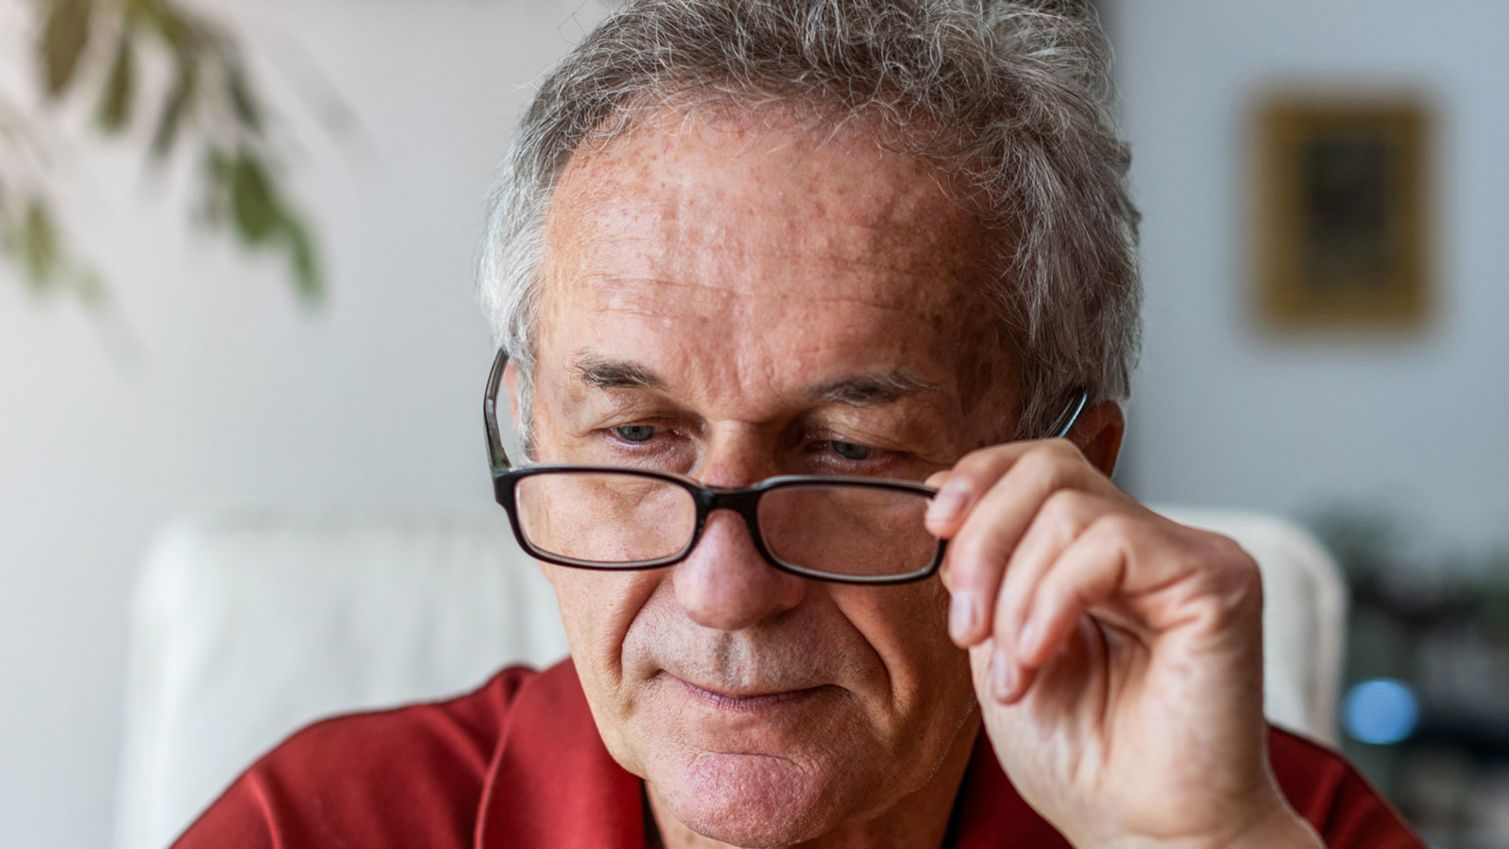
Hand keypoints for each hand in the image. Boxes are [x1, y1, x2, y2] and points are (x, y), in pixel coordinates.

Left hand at [924, 437, 1322, 848]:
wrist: (1145, 833)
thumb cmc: (1083, 758)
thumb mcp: (1002, 644)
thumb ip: (988, 571)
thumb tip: (946, 503)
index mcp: (1097, 554)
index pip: (1039, 464)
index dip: (978, 478)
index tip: (935, 531)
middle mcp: (1149, 542)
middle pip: (1049, 467)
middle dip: (983, 539)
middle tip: (967, 626)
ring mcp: (1188, 555)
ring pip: (1070, 507)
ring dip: (1014, 592)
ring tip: (1014, 668)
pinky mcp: (1219, 579)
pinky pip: (1111, 543)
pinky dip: (1053, 599)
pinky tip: (1040, 656)